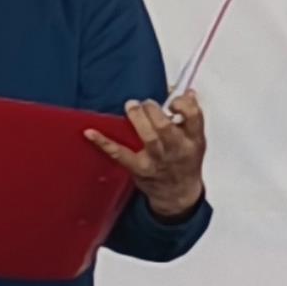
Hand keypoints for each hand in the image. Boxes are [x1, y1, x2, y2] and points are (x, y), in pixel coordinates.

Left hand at [91, 92, 206, 216]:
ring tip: (131, 106)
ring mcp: (157, 160)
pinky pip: (120, 154)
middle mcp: (177, 150)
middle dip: (153, 110)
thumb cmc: (185, 161)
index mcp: (193, 139)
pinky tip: (90, 132)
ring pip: (148, 138)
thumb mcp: (195, 139)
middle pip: (166, 127)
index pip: (193, 116)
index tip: (172, 101)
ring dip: (137, 119)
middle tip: (145, 103)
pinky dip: (104, 142)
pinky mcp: (139, 168)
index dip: (182, 104)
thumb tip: (187, 92)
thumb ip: (191, 115)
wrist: (178, 193)